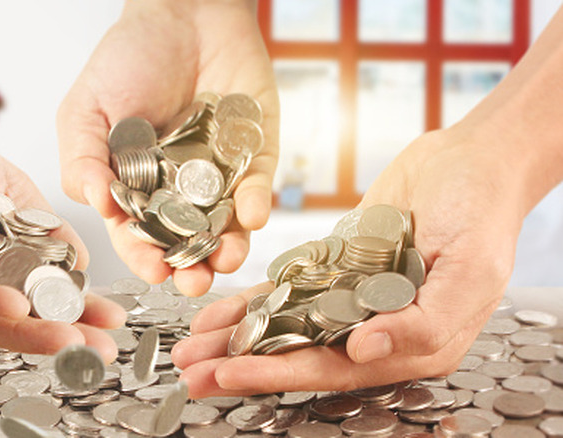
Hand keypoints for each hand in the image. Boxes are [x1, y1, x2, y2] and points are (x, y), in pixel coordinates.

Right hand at [57, 0, 278, 296]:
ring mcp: (219, 176)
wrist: (183, 11)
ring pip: (227, 225)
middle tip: (195, 282)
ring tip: (228, 258)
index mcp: (136, 187)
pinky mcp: (255, 155)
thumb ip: (82, 159)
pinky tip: (250, 214)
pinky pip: (258, 186)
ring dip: (230, 246)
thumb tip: (95, 206)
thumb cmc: (128, 58)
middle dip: (192, 266)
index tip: (153, 271)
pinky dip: (256, 202)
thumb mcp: (86, 109)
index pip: (139, 234)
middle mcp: (178, 190)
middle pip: (187, 241)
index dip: (145, 257)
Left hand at [172, 128, 522, 396]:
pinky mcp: (335, 267)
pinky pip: (287, 289)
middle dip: (242, 364)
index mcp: (410, 343)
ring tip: (189, 349)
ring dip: (236, 338)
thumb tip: (361, 353)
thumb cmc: (483, 213)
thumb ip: (423, 323)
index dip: (276, 373)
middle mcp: (375, 327)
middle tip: (191, 372)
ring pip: (284, 324)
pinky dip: (252, 302)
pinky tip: (216, 312)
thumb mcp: (471, 272)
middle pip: (298, 354)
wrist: (471, 160)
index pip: (332, 369)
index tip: (227, 375)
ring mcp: (351, 297)